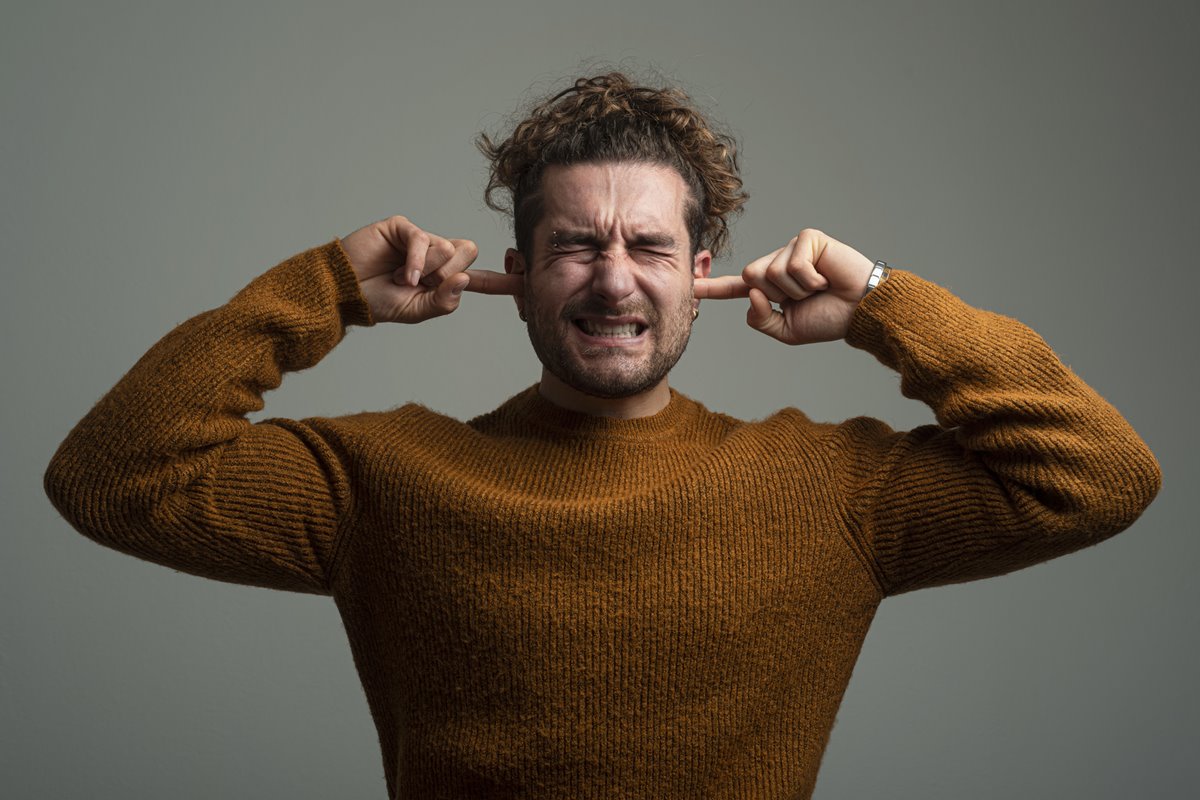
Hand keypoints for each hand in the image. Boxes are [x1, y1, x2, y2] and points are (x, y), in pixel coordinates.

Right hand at [339, 215, 520, 323]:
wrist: (345, 293)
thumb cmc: (377, 302)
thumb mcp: (415, 312)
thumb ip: (443, 303)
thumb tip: (465, 281)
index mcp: (443, 279)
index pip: (480, 280)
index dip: (503, 281)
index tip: (527, 282)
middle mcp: (437, 255)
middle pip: (469, 254)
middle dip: (448, 274)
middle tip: (421, 285)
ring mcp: (421, 240)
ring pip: (449, 248)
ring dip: (428, 270)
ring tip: (401, 278)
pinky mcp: (403, 228)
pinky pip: (425, 239)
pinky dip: (416, 261)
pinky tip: (401, 275)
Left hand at [694, 228, 874, 344]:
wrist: (860, 311)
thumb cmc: (829, 319)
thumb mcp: (787, 330)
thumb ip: (760, 320)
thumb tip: (749, 295)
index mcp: (770, 287)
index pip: (735, 288)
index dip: (712, 288)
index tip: (689, 288)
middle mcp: (777, 263)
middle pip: (750, 278)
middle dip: (777, 295)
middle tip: (806, 296)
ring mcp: (791, 248)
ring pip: (768, 272)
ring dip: (796, 290)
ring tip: (819, 287)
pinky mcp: (807, 238)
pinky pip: (791, 264)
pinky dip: (809, 279)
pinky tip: (826, 278)